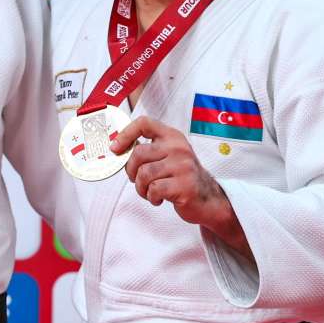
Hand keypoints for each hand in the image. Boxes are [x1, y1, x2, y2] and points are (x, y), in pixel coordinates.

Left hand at [112, 116, 249, 254]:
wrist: (208, 199)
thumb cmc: (181, 177)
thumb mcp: (168, 156)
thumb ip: (148, 151)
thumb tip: (117, 151)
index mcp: (172, 137)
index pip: (144, 123)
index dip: (125, 134)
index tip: (115, 148)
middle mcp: (178, 148)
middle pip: (138, 153)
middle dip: (130, 171)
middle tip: (136, 180)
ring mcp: (183, 166)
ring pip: (144, 173)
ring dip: (141, 187)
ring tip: (149, 191)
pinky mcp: (185, 185)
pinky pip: (154, 189)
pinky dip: (151, 197)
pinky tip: (159, 198)